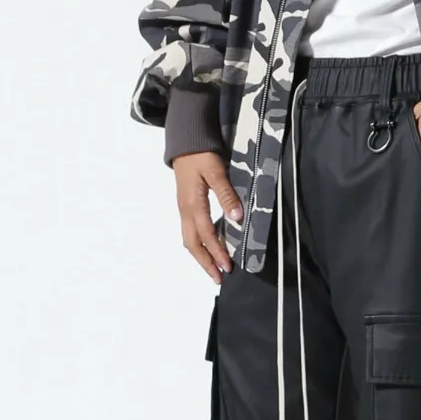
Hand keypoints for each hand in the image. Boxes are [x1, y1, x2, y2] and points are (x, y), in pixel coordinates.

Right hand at [172, 150, 242, 280]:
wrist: (186, 141)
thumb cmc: (200, 154)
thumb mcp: (216, 171)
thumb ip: (226, 194)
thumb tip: (236, 218)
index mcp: (193, 205)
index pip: (206, 235)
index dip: (217, 252)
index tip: (228, 267)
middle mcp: (185, 211)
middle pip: (193, 244)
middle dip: (206, 263)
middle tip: (218, 278)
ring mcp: (184, 209)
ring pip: (190, 239)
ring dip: (202, 255)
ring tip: (214, 268)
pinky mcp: (186, 205)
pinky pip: (191, 231)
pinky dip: (200, 243)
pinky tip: (210, 246)